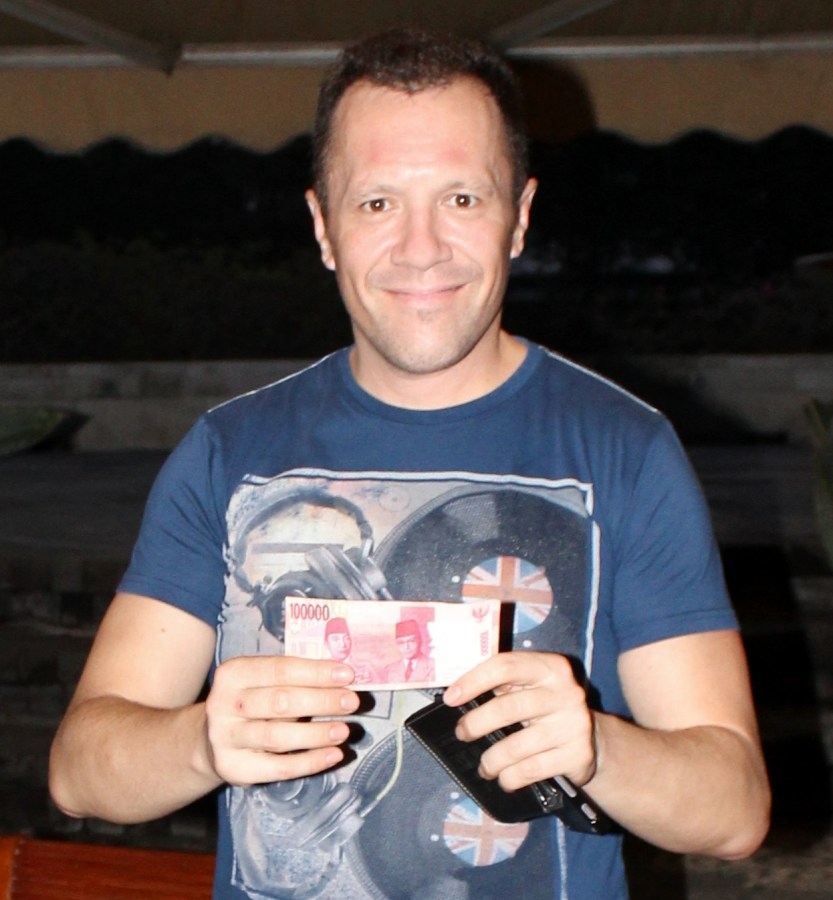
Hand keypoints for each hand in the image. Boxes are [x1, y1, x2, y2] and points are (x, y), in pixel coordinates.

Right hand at [204, 655, 358, 786]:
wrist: (209, 740)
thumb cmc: (251, 701)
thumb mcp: (262, 682)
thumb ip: (294, 678)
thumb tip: (342, 677)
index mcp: (234, 673)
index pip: (280, 669)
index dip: (316, 672)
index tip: (347, 674)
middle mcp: (224, 704)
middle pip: (279, 701)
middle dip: (320, 701)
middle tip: (352, 701)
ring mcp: (225, 738)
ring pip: (277, 736)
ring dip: (316, 734)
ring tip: (344, 730)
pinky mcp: (233, 768)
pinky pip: (277, 768)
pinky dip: (309, 762)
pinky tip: (333, 755)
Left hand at [443, 651, 595, 790]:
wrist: (591, 739)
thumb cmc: (546, 707)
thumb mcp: (530, 686)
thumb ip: (502, 683)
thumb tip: (456, 693)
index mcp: (550, 667)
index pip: (505, 666)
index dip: (473, 681)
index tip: (451, 698)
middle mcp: (566, 692)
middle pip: (507, 708)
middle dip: (476, 724)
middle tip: (462, 733)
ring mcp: (573, 724)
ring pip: (516, 747)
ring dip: (491, 760)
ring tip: (485, 765)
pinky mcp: (576, 755)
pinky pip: (530, 770)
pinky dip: (510, 777)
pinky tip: (504, 778)